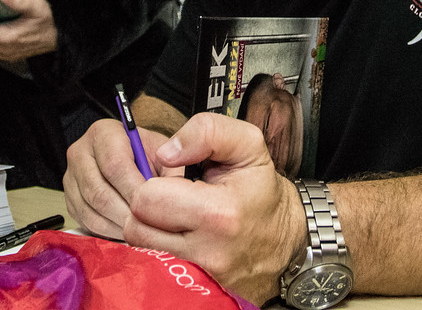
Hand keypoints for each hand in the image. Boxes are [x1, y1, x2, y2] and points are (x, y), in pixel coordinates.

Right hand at [63, 118, 173, 239]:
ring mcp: (71, 177)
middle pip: (99, 191)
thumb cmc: (149, 155)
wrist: (132, 158)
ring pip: (92, 210)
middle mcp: (80, 152)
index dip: (134, 189)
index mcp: (103, 133)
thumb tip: (171, 193)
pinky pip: (86, 222)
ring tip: (141, 230)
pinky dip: (109, 231)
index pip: (114, 164)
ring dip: (118, 225)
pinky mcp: (69, 200)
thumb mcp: (164, 154)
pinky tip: (128, 231)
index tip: (152, 206)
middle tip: (148, 226)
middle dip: (127, 213)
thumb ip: (170, 171)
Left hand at [122, 113, 304, 305]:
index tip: (173, 180)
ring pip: (140, 249)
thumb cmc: (261, 190)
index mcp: (219, 213)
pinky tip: (174, 235)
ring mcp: (201, 275)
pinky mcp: (197, 289)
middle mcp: (207, 250)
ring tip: (171, 214)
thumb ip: (206, 131)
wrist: (285, 238)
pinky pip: (155, 266)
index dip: (153, 182)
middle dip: (145, 206)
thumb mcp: (247, 144)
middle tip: (168, 197)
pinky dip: (158, 249)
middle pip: (136, 227)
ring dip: (149, 228)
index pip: (147, 198)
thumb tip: (166, 152)